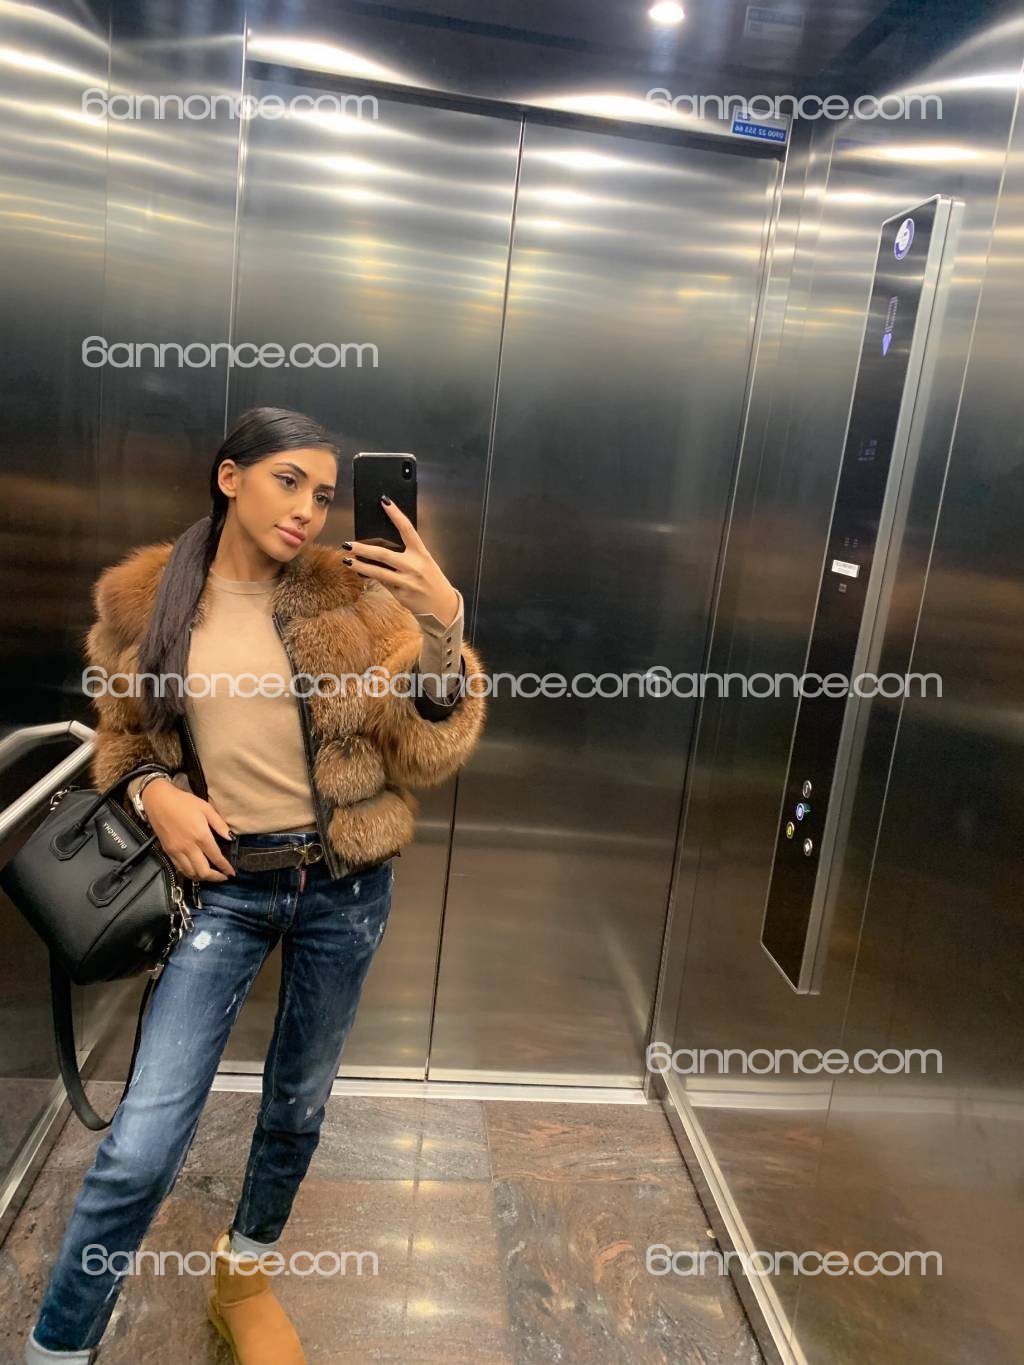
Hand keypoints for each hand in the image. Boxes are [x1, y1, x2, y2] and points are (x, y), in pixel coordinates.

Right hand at [142, 780, 235, 880]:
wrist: (158, 801)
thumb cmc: (184, 802)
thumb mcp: (206, 808)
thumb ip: (219, 824)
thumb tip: (231, 838)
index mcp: (201, 836)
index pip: (216, 858)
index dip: (225, 868)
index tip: (231, 873)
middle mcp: (189, 847)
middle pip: (203, 871)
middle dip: (215, 878)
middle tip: (223, 877)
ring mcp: (177, 851)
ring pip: (191, 873)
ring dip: (202, 878)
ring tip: (211, 876)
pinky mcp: (168, 852)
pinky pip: (180, 869)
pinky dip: (190, 873)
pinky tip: (196, 871)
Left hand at [342, 498, 459, 622]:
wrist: (443, 607)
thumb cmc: (432, 582)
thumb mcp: (424, 564)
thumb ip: (406, 556)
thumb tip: (380, 549)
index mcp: (422, 553)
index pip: (407, 529)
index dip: (396, 514)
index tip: (384, 501)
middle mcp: (415, 566)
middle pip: (384, 554)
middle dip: (363, 548)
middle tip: (348, 544)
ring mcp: (407, 581)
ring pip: (378, 572)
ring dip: (360, 566)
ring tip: (347, 561)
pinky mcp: (401, 594)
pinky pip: (383, 583)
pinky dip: (373, 578)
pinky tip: (362, 573)